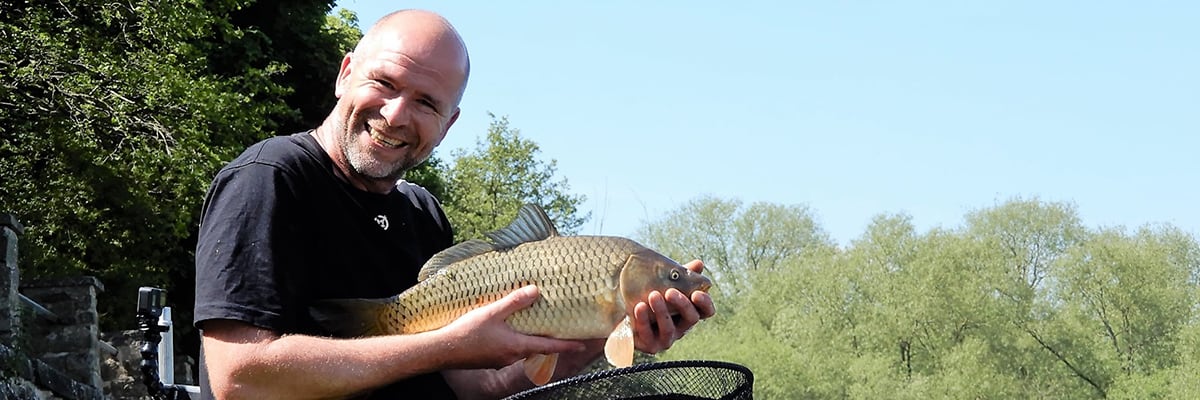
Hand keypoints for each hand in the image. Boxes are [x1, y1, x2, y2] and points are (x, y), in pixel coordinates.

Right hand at [438, 285, 585, 369]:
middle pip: (538, 349)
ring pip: (523, 349)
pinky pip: (508, 350)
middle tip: (563, 332)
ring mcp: (500, 359)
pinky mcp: (489, 359)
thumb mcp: (492, 313)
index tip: (584, 344)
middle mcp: (512, 356)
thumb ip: (514, 301)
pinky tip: (509, 331)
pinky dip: (516, 341)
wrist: (441, 351)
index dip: (568, 345)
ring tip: (537, 327)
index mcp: (517, 346)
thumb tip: (536, 290)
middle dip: (551, 341)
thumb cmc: (467, 332)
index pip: (550, 346)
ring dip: (532, 340)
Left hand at [631, 259, 716, 353]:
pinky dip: (643, 320)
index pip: (706, 311)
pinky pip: (648, 334)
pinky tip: (639, 306)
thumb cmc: (650, 296)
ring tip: (653, 295)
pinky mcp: (650, 345)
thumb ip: (681, 276)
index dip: (705, 304)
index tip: (696, 293)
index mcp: (689, 313)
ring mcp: (666, 339)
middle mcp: (681, 328)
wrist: (624, 312)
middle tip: (670, 291)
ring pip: (669, 329)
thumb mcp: (665, 284)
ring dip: (662, 312)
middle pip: (691, 319)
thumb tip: (699, 264)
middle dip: (682, 305)